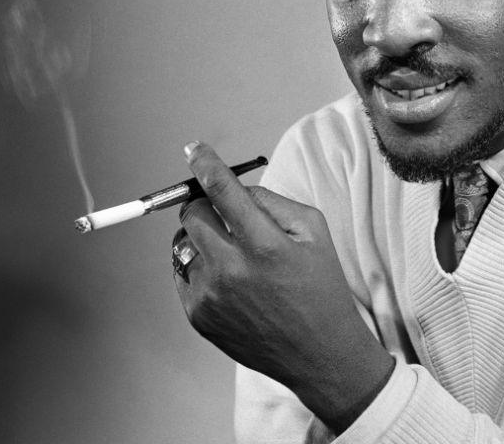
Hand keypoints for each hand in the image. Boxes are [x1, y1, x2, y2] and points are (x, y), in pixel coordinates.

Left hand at [173, 141, 393, 432]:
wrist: (320, 353)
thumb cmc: (320, 286)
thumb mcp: (313, 230)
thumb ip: (271, 201)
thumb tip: (233, 187)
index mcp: (265, 244)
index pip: (223, 190)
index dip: (205, 164)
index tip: (194, 150)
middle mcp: (232, 270)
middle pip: (192, 214)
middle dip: (204, 203)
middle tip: (221, 210)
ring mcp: (211, 296)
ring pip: (184, 243)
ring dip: (201, 236)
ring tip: (231, 251)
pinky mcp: (198, 316)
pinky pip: (183, 272)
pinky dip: (199, 265)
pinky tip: (227, 277)